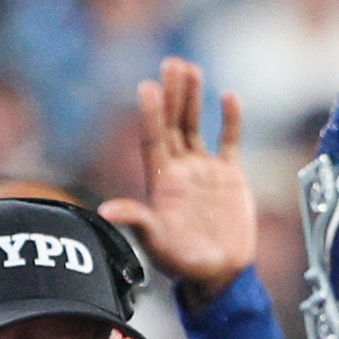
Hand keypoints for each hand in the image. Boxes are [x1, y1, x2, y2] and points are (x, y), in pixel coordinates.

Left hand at [97, 59, 254, 303]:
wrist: (221, 275)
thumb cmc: (185, 263)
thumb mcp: (158, 244)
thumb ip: (138, 223)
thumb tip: (108, 210)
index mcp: (161, 182)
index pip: (153, 139)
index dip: (151, 114)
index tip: (147, 87)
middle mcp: (180, 170)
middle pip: (173, 124)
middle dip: (172, 95)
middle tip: (171, 63)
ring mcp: (204, 170)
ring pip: (195, 125)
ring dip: (193, 98)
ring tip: (190, 68)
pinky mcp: (230, 176)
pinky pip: (230, 141)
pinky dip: (231, 120)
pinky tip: (229, 96)